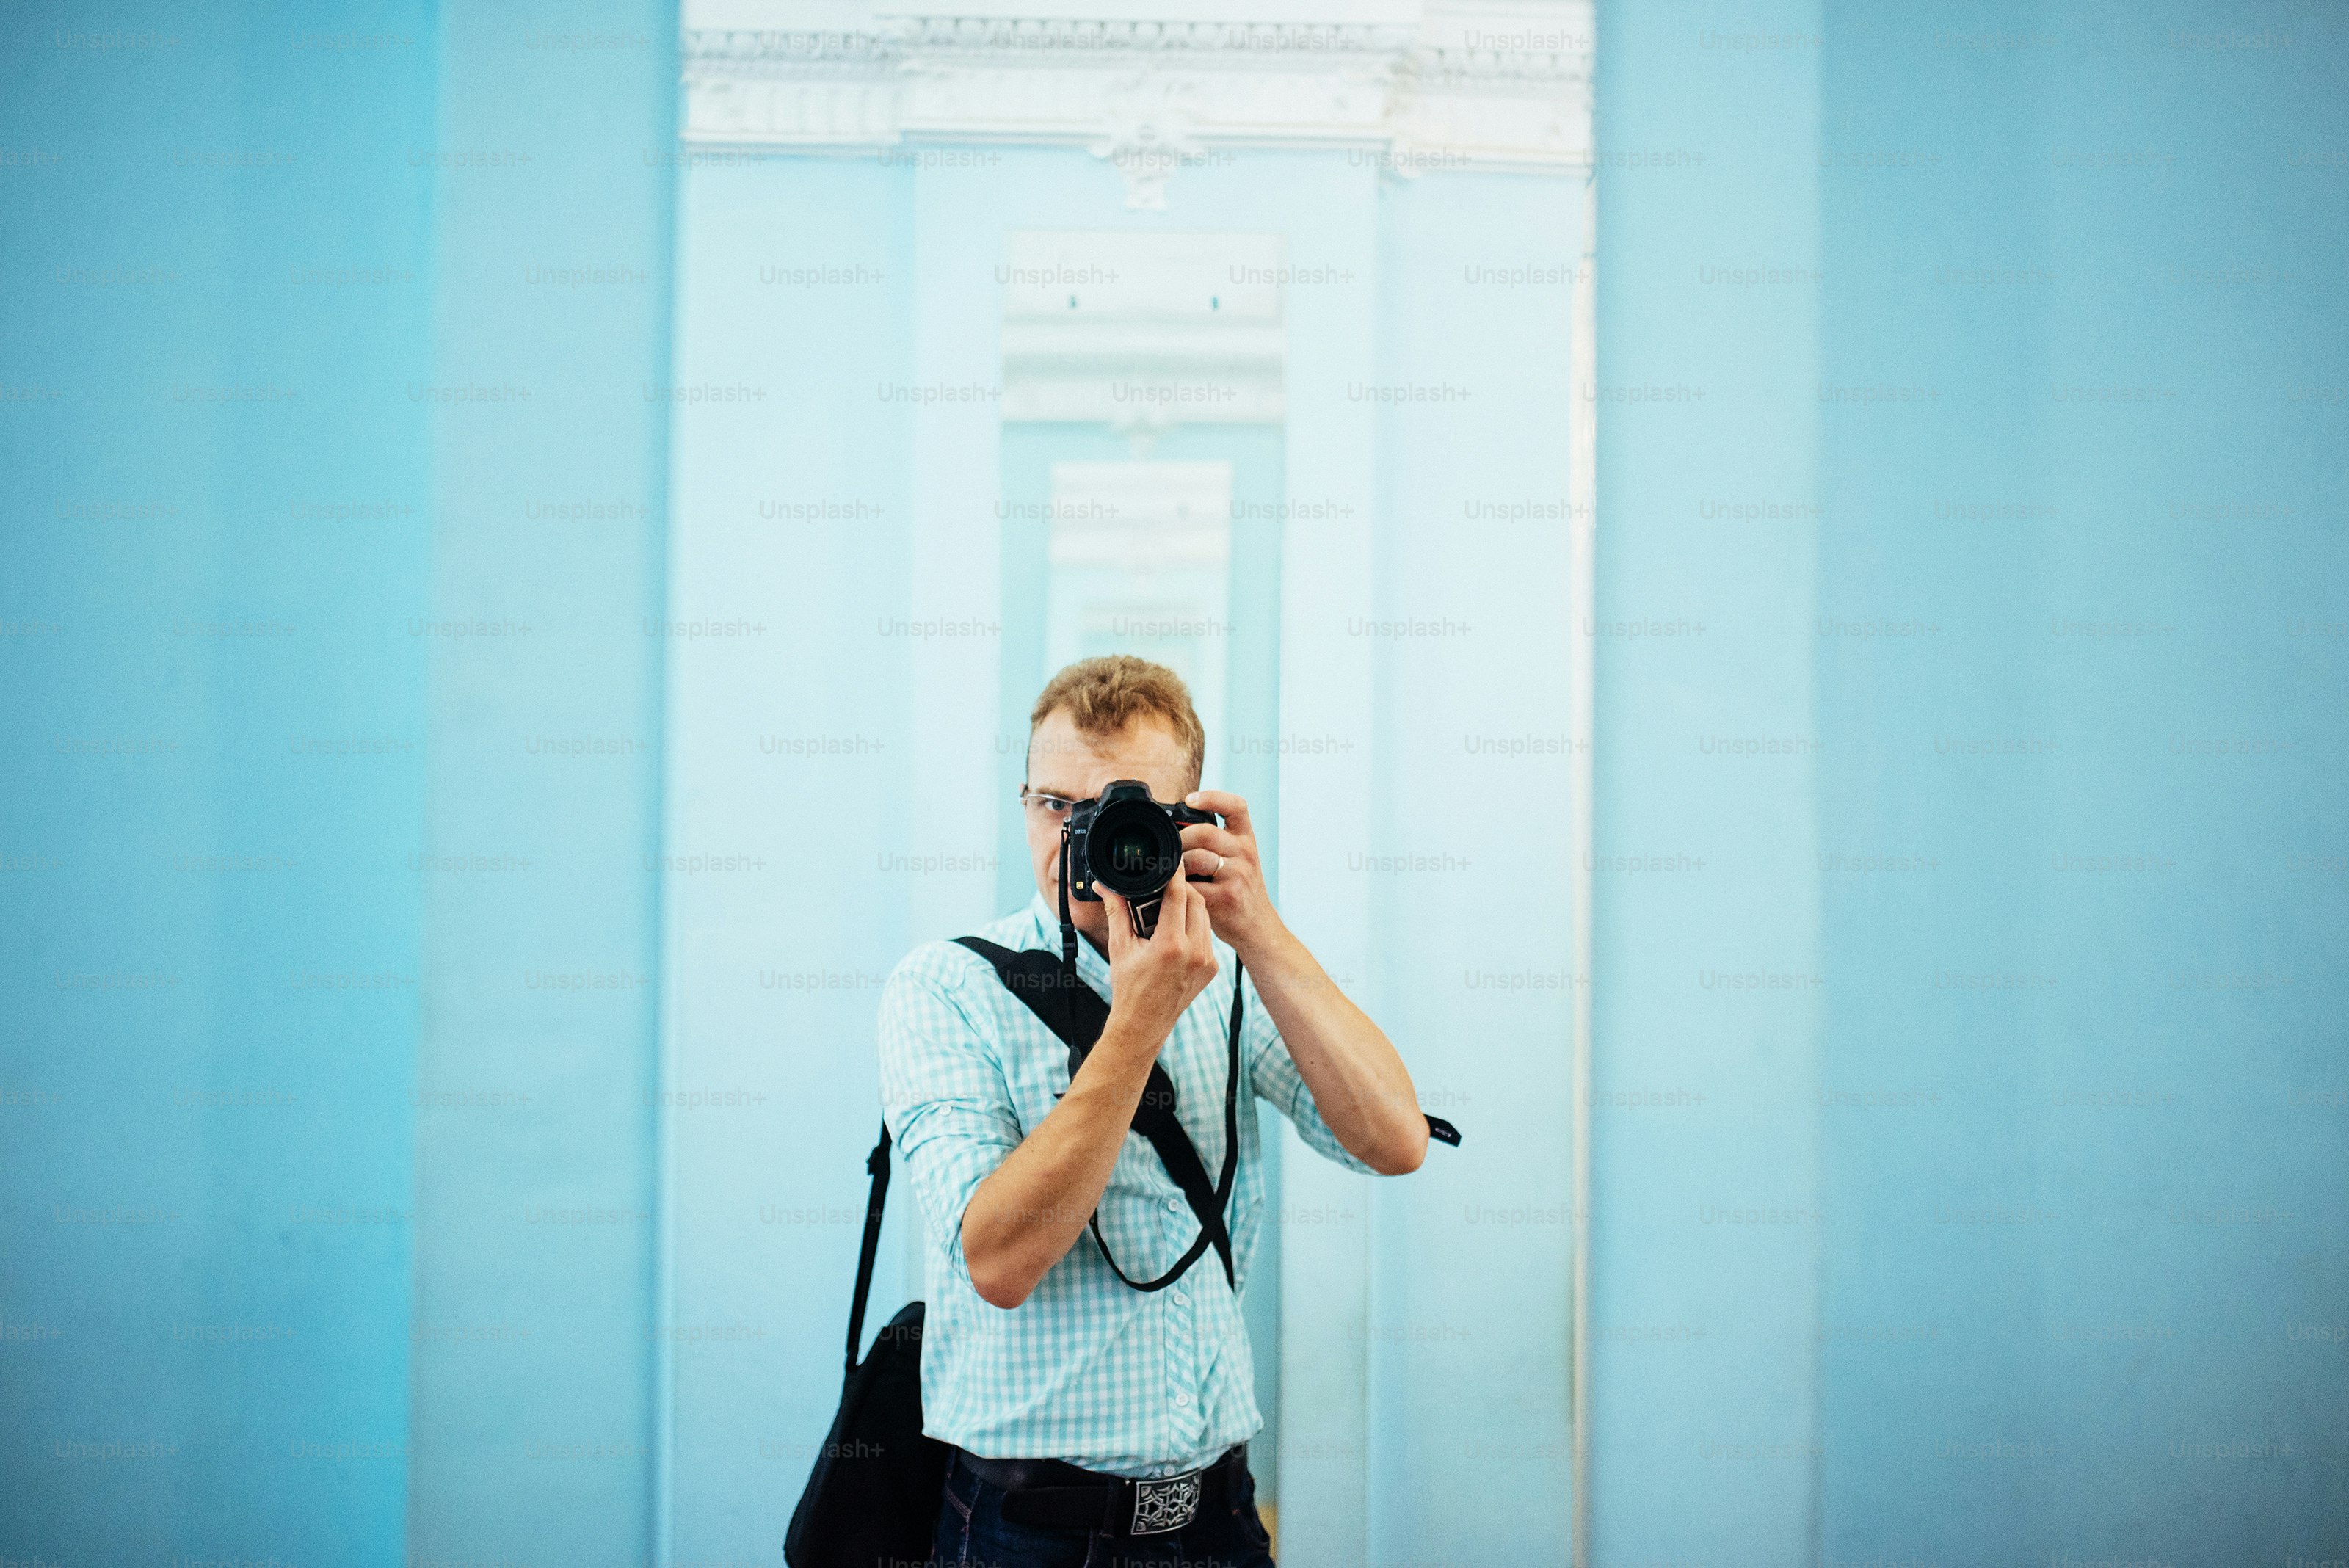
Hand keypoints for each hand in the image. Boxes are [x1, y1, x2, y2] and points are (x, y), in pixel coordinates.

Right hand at [1100, 873, 1220, 1055]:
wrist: (1144, 1025)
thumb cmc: (1128, 988)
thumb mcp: (1121, 947)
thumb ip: (1116, 912)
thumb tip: (1104, 886)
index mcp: (1170, 946)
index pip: (1178, 896)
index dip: (1174, 874)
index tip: (1170, 861)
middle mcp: (1194, 953)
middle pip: (1196, 902)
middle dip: (1182, 889)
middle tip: (1165, 885)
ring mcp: (1207, 962)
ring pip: (1204, 917)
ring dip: (1190, 907)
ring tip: (1169, 906)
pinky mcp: (1212, 969)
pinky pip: (1207, 936)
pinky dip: (1194, 927)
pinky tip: (1178, 929)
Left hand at [1177, 790, 1281, 961]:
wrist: (1257, 926)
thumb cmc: (1239, 889)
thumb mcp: (1237, 859)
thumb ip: (1216, 842)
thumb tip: (1175, 828)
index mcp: (1246, 838)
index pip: (1235, 806)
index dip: (1212, 797)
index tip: (1190, 799)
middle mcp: (1245, 852)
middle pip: (1205, 832)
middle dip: (1180, 840)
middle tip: (1170, 851)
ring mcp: (1238, 875)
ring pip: (1197, 858)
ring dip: (1178, 864)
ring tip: (1174, 872)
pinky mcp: (1227, 897)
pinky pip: (1193, 886)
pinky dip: (1180, 887)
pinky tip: (1177, 890)